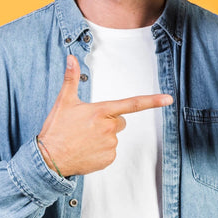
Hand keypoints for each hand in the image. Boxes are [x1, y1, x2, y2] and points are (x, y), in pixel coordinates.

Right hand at [38, 55, 172, 176]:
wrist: (49, 160)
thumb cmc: (57, 129)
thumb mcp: (64, 101)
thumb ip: (71, 78)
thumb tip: (71, 57)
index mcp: (101, 111)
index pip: (132, 104)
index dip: (153, 101)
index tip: (169, 99)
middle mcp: (109, 128)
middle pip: (120, 121)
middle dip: (109, 122)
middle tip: (89, 126)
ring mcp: (110, 145)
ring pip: (114, 137)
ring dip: (103, 137)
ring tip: (84, 139)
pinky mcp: (108, 159)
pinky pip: (111, 152)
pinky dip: (101, 151)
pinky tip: (86, 150)